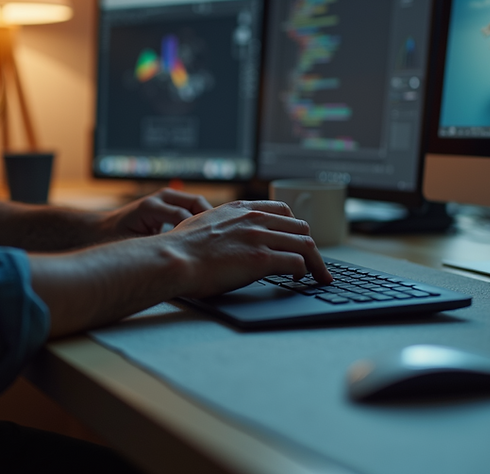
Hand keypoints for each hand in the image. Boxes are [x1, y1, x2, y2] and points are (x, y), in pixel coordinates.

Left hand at [102, 188, 211, 238]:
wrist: (104, 228)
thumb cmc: (117, 240)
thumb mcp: (135, 246)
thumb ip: (156, 249)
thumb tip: (178, 259)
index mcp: (150, 207)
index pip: (183, 216)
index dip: (197, 232)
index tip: (208, 249)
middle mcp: (160, 197)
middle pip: (195, 202)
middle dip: (209, 219)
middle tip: (220, 239)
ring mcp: (166, 196)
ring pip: (197, 201)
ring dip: (208, 217)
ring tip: (216, 236)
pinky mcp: (170, 200)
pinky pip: (192, 205)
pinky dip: (201, 217)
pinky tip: (207, 232)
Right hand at [159, 200, 332, 298]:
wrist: (172, 259)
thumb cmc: (179, 248)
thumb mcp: (202, 222)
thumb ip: (220, 224)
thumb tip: (221, 236)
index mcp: (240, 209)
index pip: (282, 210)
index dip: (294, 227)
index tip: (297, 240)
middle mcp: (254, 218)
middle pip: (300, 227)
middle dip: (309, 246)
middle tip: (312, 263)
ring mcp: (259, 237)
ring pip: (306, 244)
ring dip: (315, 262)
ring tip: (317, 275)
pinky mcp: (261, 258)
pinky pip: (297, 262)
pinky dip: (304, 272)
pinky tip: (298, 279)